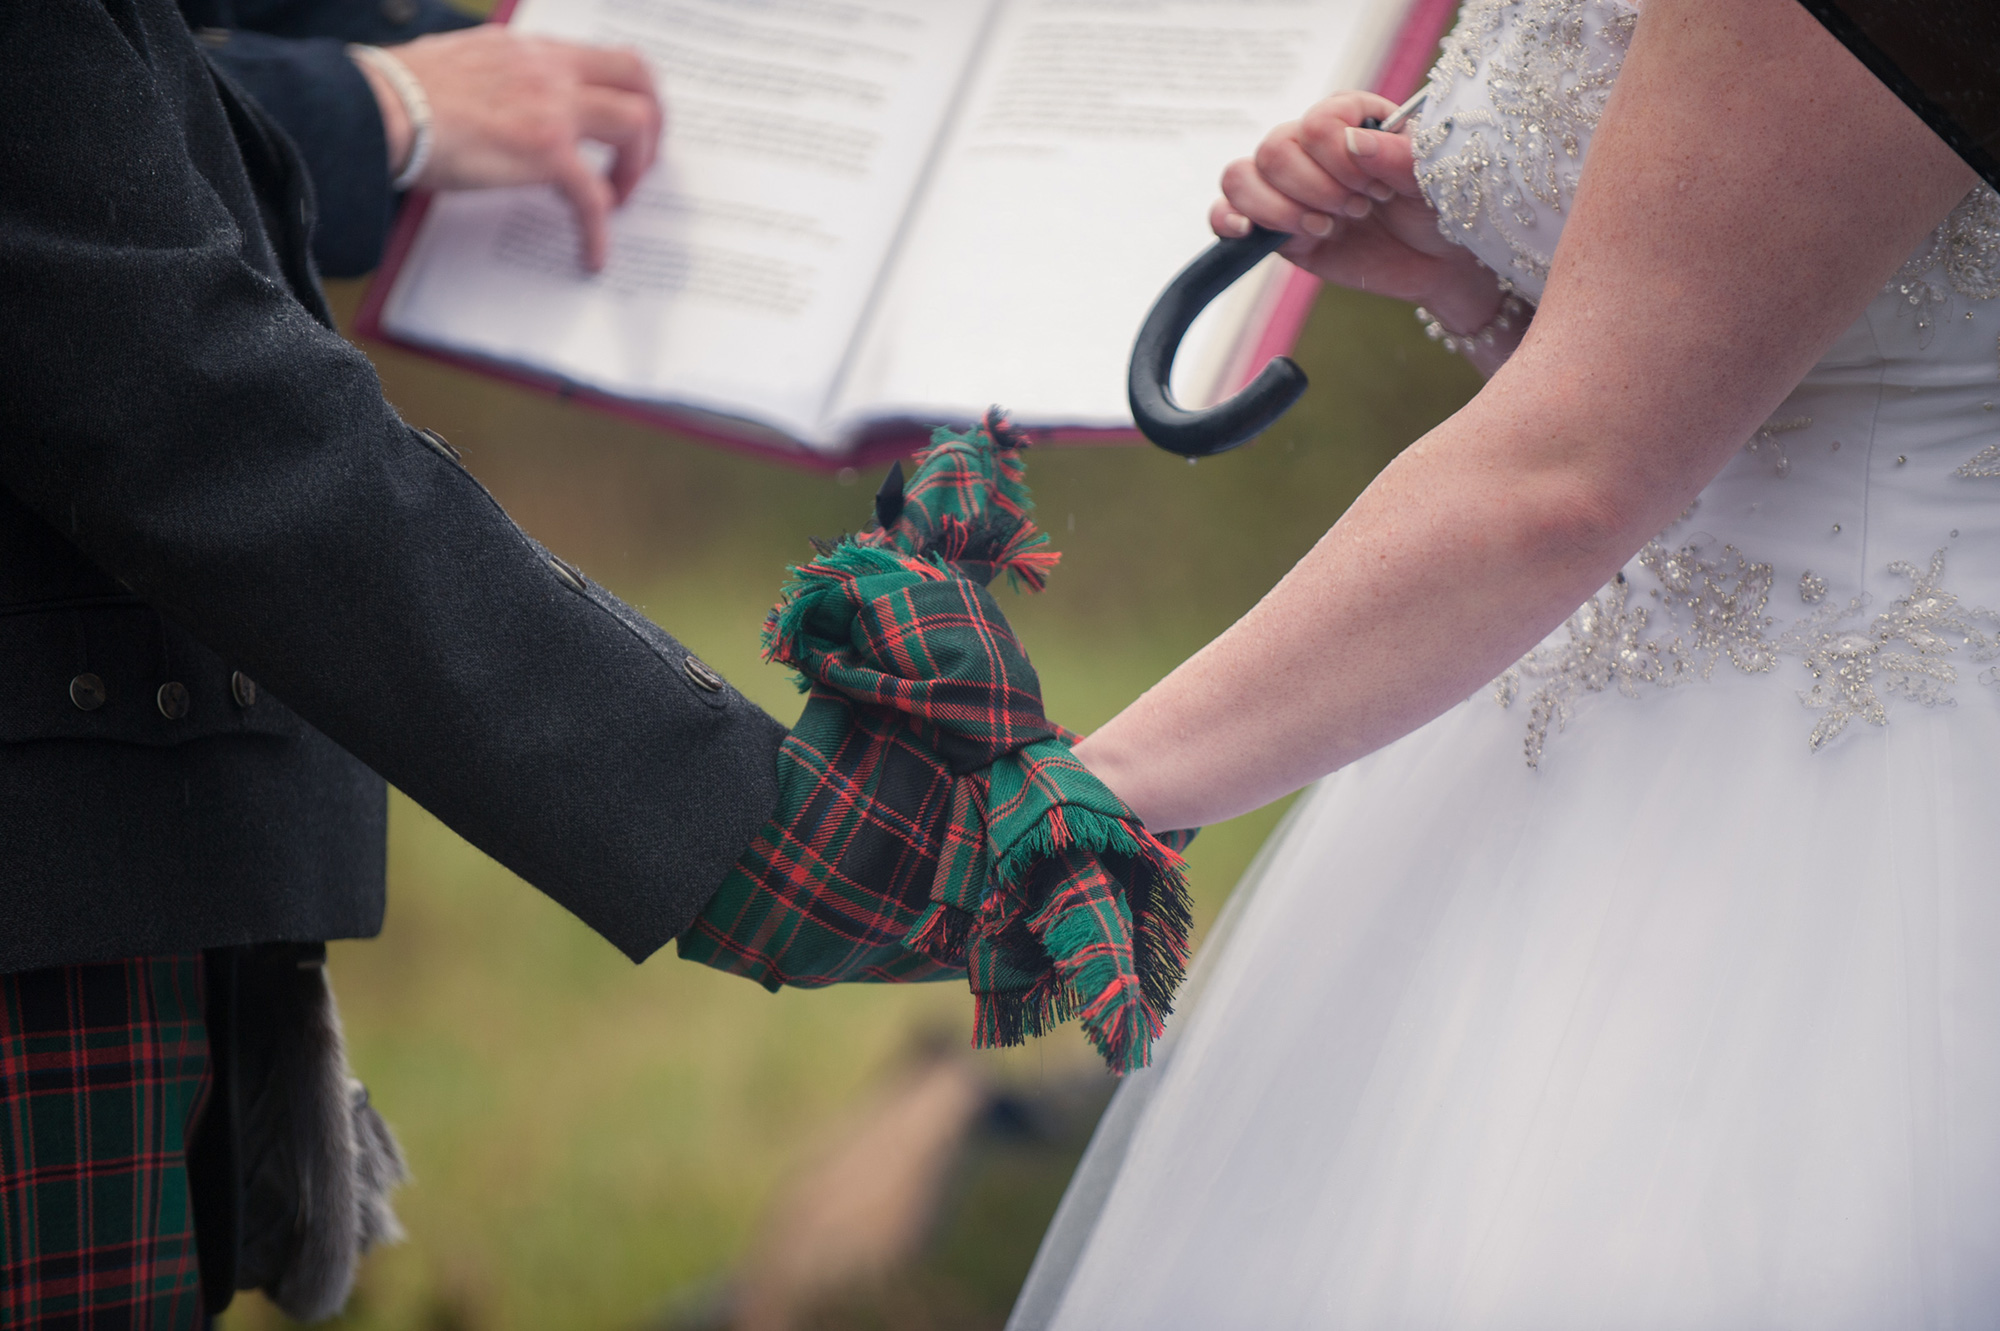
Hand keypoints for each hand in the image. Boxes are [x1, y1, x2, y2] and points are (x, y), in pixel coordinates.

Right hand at [356, 27, 662, 270]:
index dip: (628, 90)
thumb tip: (500, 102)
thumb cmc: (400, 93)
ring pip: (634, 127)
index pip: (603, 56)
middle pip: (637, 78)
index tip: (626, 121)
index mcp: (530, 50)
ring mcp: (552, 107)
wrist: (377, 107)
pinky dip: (600, 230)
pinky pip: (595, 196)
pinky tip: (592, 255)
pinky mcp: (546, 151)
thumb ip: (496, 76)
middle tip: (641, 160)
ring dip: (636, 170)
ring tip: (618, 203)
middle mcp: (549, 69)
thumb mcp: (461, 63)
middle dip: (653, 121)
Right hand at [1212, 91, 1505, 341]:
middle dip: (1317, 190)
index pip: (1317, 122)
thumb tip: (1353, 141)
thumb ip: (1398, 156)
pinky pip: (1225, 213)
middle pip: (1275, 149)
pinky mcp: (1273, 229)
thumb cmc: (1440, 208)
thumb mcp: (1434, 179)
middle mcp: (1310, 146)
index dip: (1340, 160)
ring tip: (1326, 229)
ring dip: (1282, 210)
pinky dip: (1227, 220)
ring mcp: (1287, 187)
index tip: (1377, 190)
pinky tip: (1248, 232)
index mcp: (1350, 117)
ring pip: (1242, 176)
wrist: (1438, 262)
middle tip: (1358, 212)